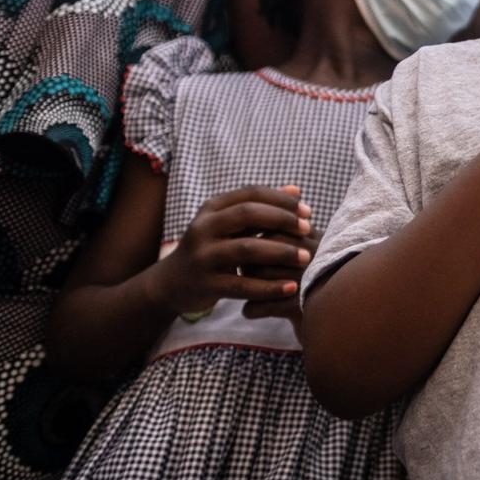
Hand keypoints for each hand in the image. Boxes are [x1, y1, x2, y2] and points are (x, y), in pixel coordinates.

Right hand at [149, 185, 310, 316]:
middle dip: (283, 220)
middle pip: (248, 215)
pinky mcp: (206, 284)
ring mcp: (203, 256)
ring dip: (281, 252)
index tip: (307, 211)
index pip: (250, 194)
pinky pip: (242, 285)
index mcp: (211, 208)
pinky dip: (269, 287)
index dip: (281, 200)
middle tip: (308, 229)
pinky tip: (290, 288)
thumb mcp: (228, 224)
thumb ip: (260, 208)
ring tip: (305, 257)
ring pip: (246, 249)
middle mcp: (203, 228)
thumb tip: (296, 191)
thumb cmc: (212, 248)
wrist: (171, 283)